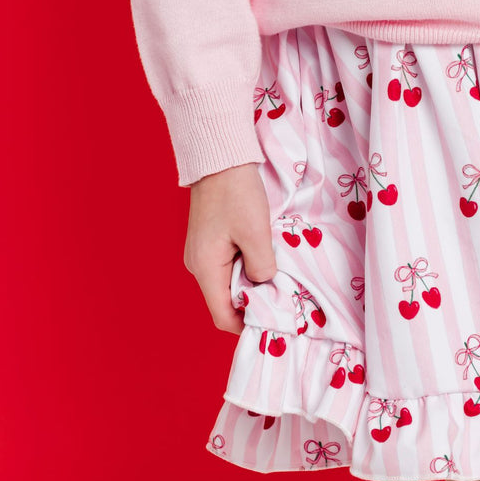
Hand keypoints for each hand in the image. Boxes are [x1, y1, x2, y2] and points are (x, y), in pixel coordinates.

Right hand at [184, 163, 277, 332]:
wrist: (220, 157)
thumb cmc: (237, 193)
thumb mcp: (256, 232)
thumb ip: (262, 267)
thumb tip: (265, 285)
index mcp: (205, 268)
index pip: (222, 316)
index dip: (247, 324)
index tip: (273, 319)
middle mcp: (197, 265)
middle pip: (225, 300)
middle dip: (252, 301)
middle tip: (282, 294)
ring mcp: (201, 252)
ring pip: (227, 281)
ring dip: (250, 281)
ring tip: (276, 273)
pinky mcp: (207, 240)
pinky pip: (226, 265)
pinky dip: (245, 266)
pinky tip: (264, 254)